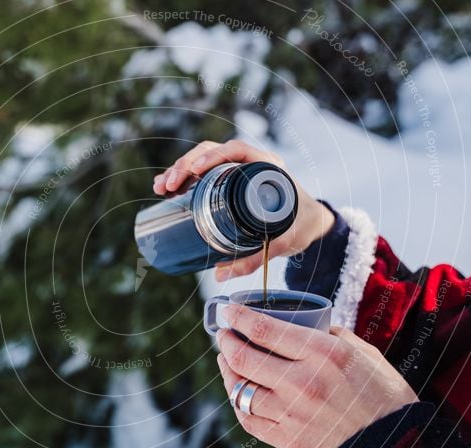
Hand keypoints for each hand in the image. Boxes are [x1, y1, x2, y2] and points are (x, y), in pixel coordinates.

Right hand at [152, 139, 334, 280]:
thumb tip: (219, 274)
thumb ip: (254, 258)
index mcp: (266, 166)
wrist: (310, 222)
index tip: (195, 170)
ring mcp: (237, 171)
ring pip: (203, 161)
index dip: (212, 156)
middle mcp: (250, 163)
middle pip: (211, 152)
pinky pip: (204, 174)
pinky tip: (166, 190)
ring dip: (179, 170)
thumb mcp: (282, 242)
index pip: (236, 150)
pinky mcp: (229, 183)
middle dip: (185, 165)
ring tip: (160, 188)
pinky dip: (184, 179)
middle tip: (168, 185)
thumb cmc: (300, 226)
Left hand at [215, 304, 417, 447]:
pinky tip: (238, 391)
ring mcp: (292, 415)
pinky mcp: (288, 440)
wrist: (394, 447)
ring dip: (227, 371)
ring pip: (239, 389)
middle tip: (223, 335)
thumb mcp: (361, 352)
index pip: (264, 330)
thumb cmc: (380, 393)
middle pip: (242, 358)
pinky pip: (248, 419)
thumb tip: (298, 323)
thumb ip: (326, 335)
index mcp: (323, 354)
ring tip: (227, 361)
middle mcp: (303, 383)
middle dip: (226, 342)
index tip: (229, 310)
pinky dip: (238, 402)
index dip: (238, 317)